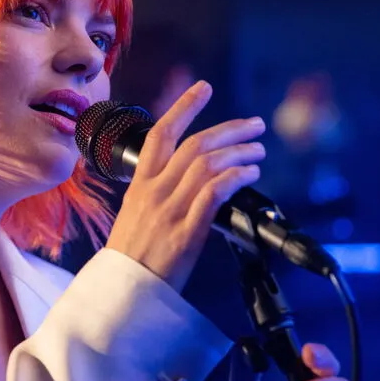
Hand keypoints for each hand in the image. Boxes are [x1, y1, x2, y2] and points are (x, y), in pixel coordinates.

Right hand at [104, 81, 266, 294]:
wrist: (122, 292)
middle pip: (194, 145)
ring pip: (208, 165)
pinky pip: (214, 194)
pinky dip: (235, 178)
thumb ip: (158, 194)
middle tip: (253, 125)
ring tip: (258, 152)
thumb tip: (190, 180)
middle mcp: (154, 192)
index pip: (160, 134)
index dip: (184, 107)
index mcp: (138, 185)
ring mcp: (169, 211)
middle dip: (229, 129)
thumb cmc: (130, 259)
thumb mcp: (134, 216)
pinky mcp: (186, 232)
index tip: (204, 88)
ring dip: (239, 153)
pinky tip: (249, 175)